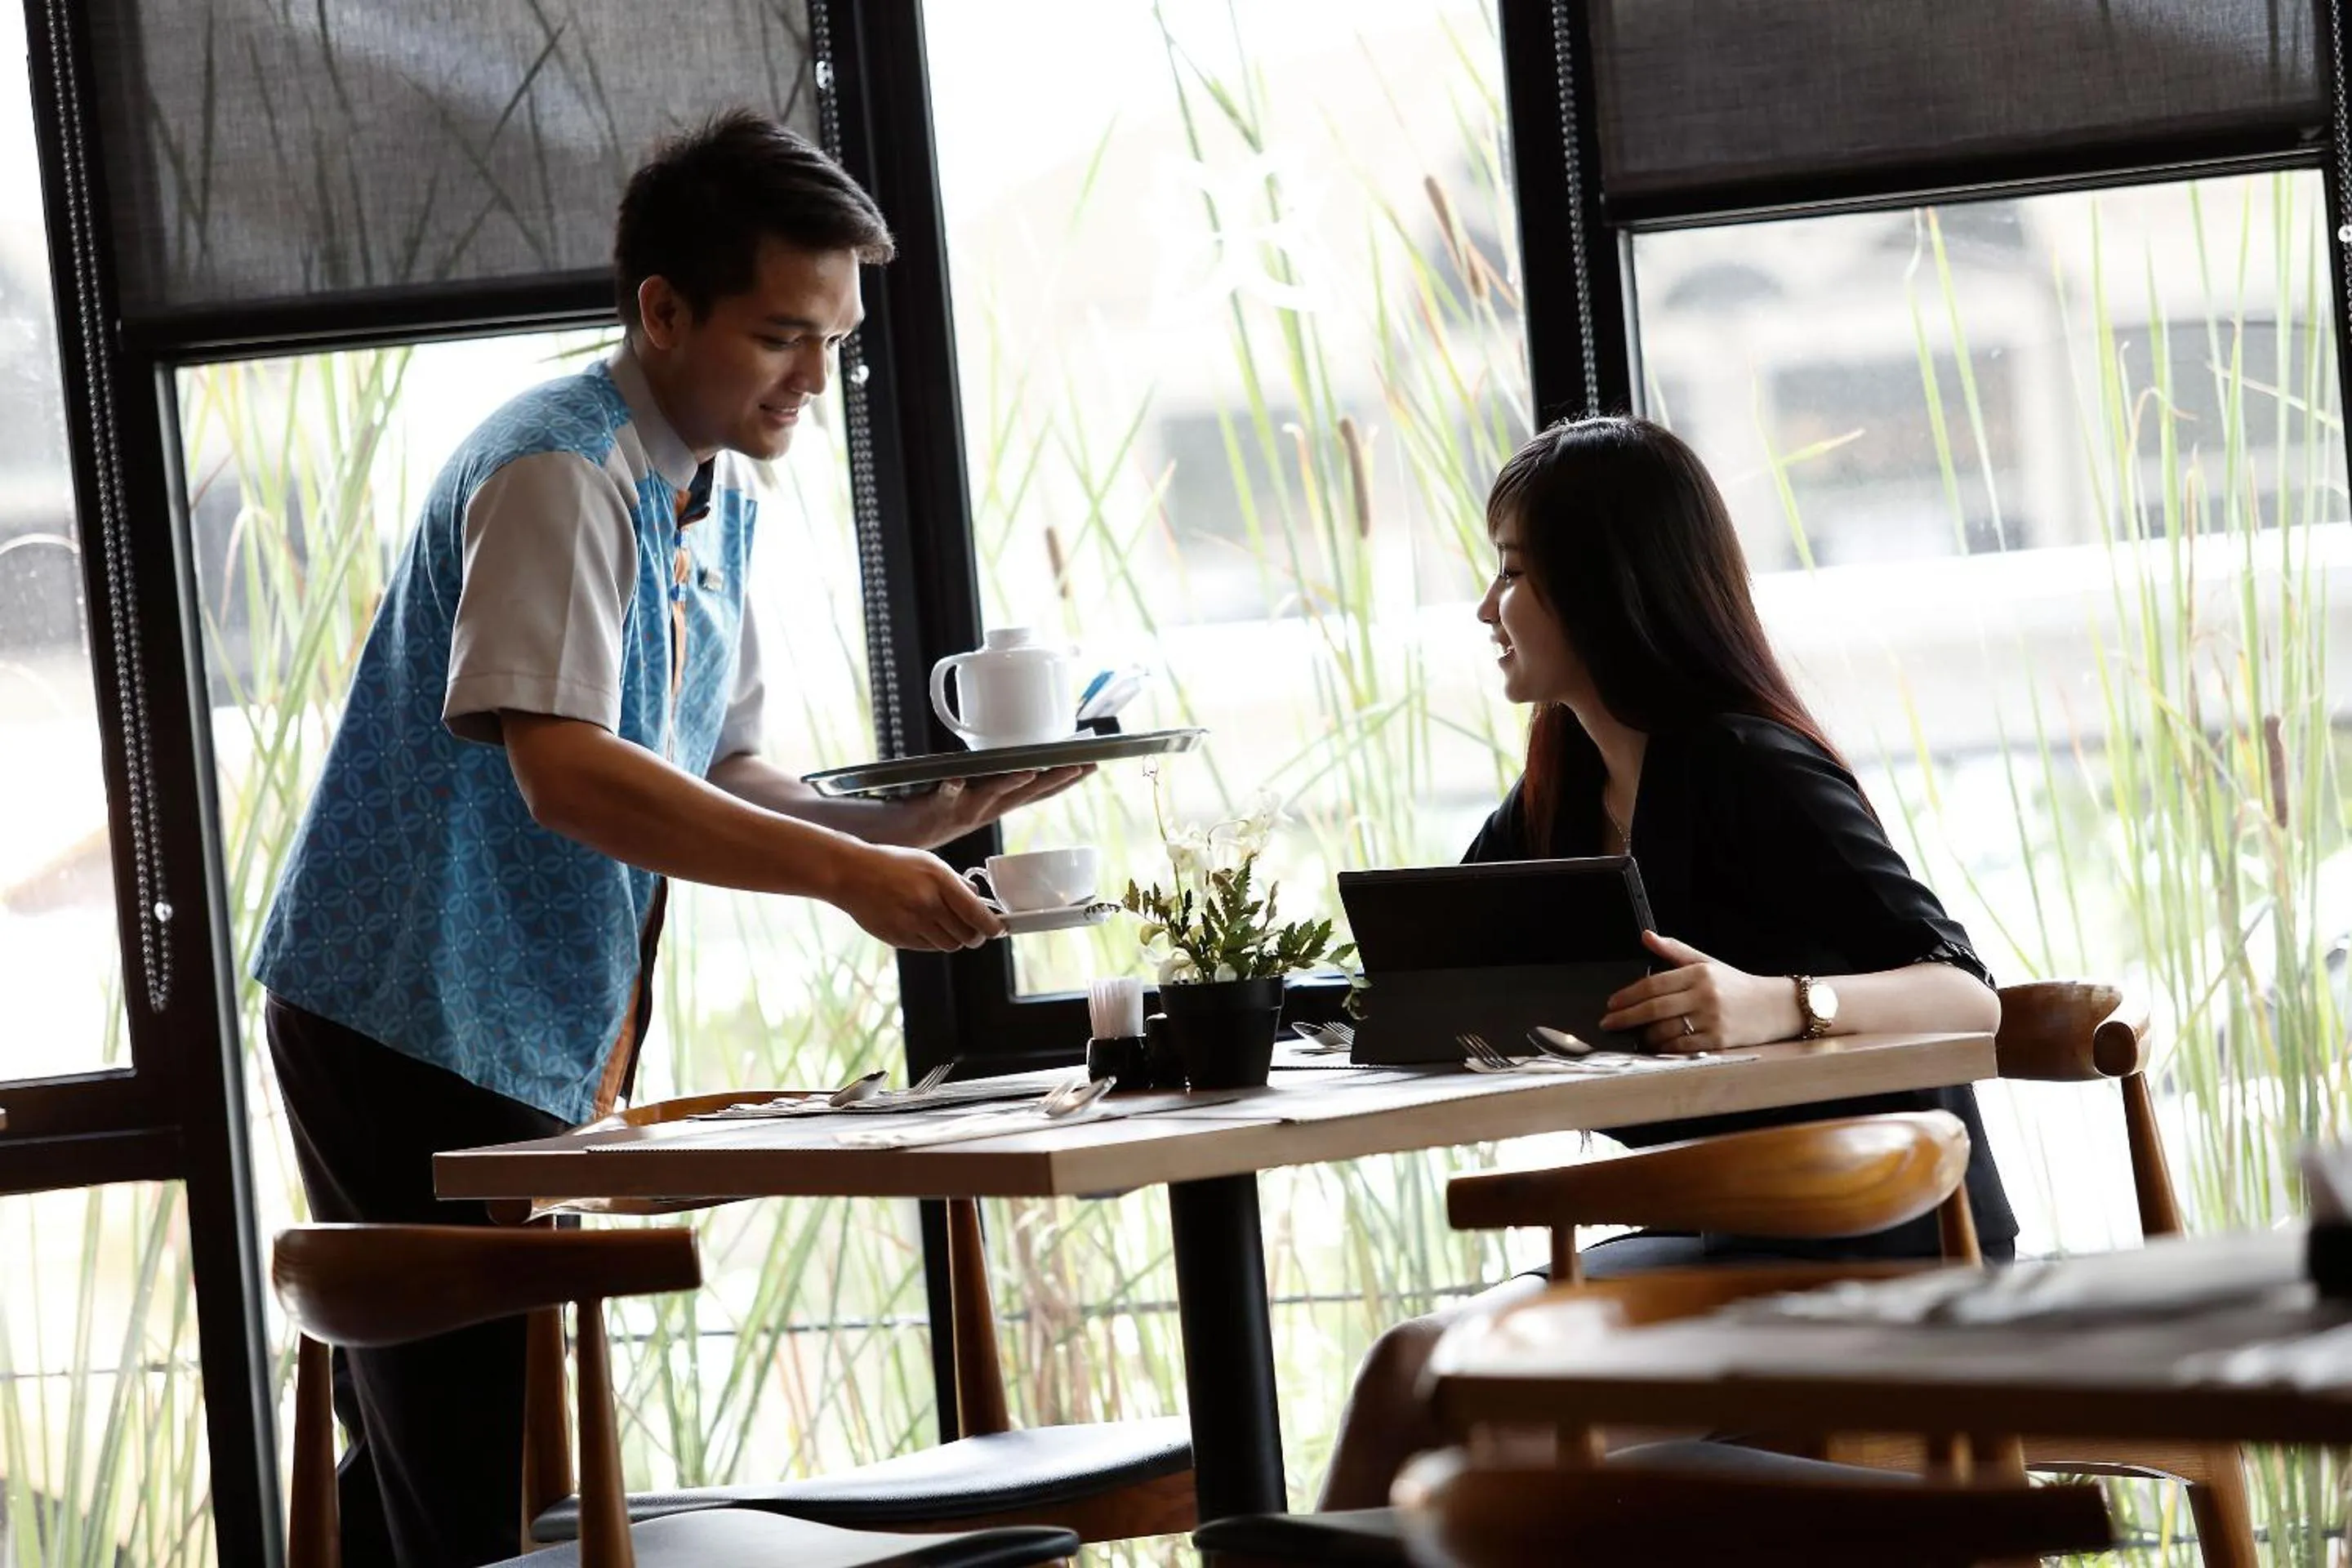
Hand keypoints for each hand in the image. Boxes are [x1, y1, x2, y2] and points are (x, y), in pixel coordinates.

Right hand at [833, 844, 1004, 950]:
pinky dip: (932, 941)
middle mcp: (928, 905)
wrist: (852, 874)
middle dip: (975, 936)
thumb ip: (956, 883)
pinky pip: (928, 948)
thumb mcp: (930, 863)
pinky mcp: (899, 938)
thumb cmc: (893, 865)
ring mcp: (912, 924)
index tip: (997, 929)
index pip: (978, 915)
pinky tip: (923, 925)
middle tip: (974, 930)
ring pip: (950, 946)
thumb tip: (978, 899)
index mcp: (940, 882)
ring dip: (953, 939)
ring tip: (944, 925)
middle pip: (968, 936)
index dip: (993, 927)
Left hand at [896, 765, 1093, 848]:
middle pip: (1026, 793)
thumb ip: (997, 778)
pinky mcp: (938, 806)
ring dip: (1010, 784)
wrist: (906, 834)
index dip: (1066, 780)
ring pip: (992, 794)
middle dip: (1054, 779)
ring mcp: (965, 809)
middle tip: (1078, 767)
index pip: (1039, 791)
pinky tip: (955, 780)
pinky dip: (950, 789)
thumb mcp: (976, 796)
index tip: (1092, 765)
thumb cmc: (941, 809)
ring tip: (1029, 772)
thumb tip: (1021, 757)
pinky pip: (945, 796)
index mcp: (998, 803)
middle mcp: (988, 808)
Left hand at [1598, 931, 1804, 1051]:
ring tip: (1635, 1034)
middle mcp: (1705, 996)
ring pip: (1665, 1030)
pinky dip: (1664, 1048)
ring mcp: (1712, 1020)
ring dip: (1644, 1035)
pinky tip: (1655, 1046)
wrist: (1774, 1007)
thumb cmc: (1735, 986)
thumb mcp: (1707, 963)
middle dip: (1626, 1017)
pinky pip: (1681, 1048)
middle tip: (1608, 1022)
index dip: (1628, 995)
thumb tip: (1646, 936)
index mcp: (1699, 974)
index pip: (1654, 984)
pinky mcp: (1718, 1042)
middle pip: (1655, 1008)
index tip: (1611, 1003)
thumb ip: (1674, 950)